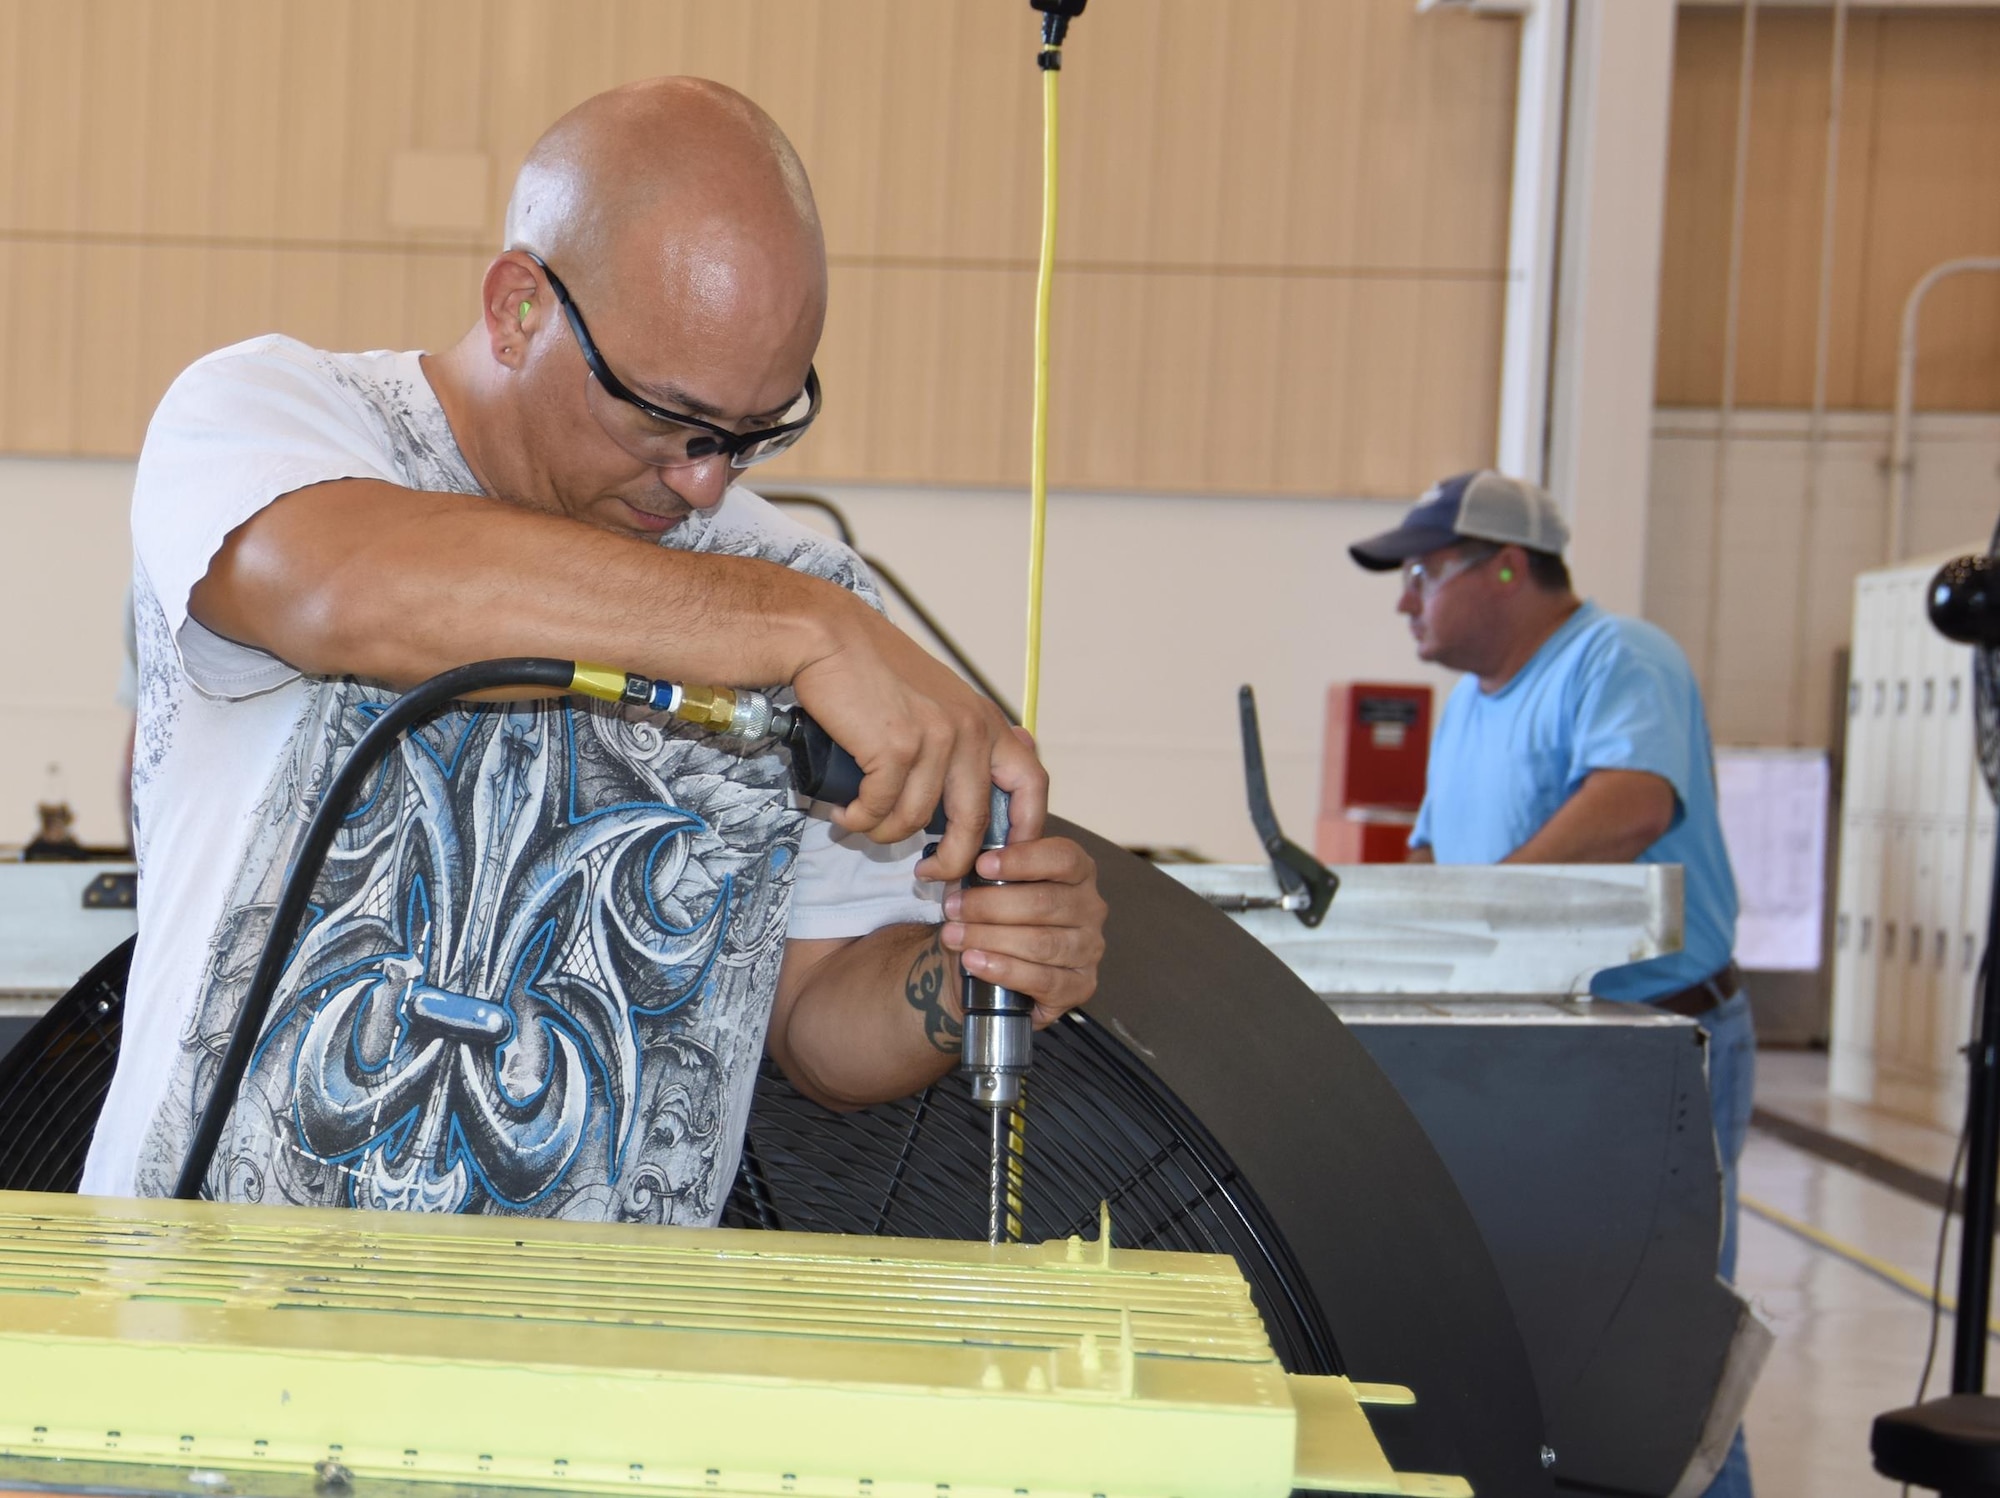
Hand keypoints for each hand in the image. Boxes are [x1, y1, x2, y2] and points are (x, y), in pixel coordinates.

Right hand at [792, 607, 1045, 880]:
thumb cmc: (876, 671)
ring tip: (862, 825)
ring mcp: (935, 739)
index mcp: (985, 721)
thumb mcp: (937, 701)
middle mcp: (969, 731)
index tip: (1003, 858)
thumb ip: (957, 742)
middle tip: (930, 874)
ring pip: (918, 820)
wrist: (830, 638)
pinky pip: (881, 809)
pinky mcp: (895, 748)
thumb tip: (960, 801)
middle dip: (954, 861)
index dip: (1026, 829)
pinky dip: (860, 820)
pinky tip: (846, 814)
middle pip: (976, 821)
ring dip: (886, 834)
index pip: (1031, 783)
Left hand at [940, 835, 1104, 1027]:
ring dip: (990, 938)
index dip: (1022, 860)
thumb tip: (973, 850)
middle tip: (952, 909)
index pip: (1063, 858)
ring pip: (1042, 943)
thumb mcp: (988, 885)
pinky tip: (975, 963)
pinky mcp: (1080, 987)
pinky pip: (1043, 980)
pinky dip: (1004, 970)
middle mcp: (1091, 908)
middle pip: (1046, 902)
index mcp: (1078, 872)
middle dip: (990, 906)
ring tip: (953, 937)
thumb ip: (990, 865)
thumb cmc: (993, 919)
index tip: (981, 865)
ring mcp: (1089, 949)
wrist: (990, 974)